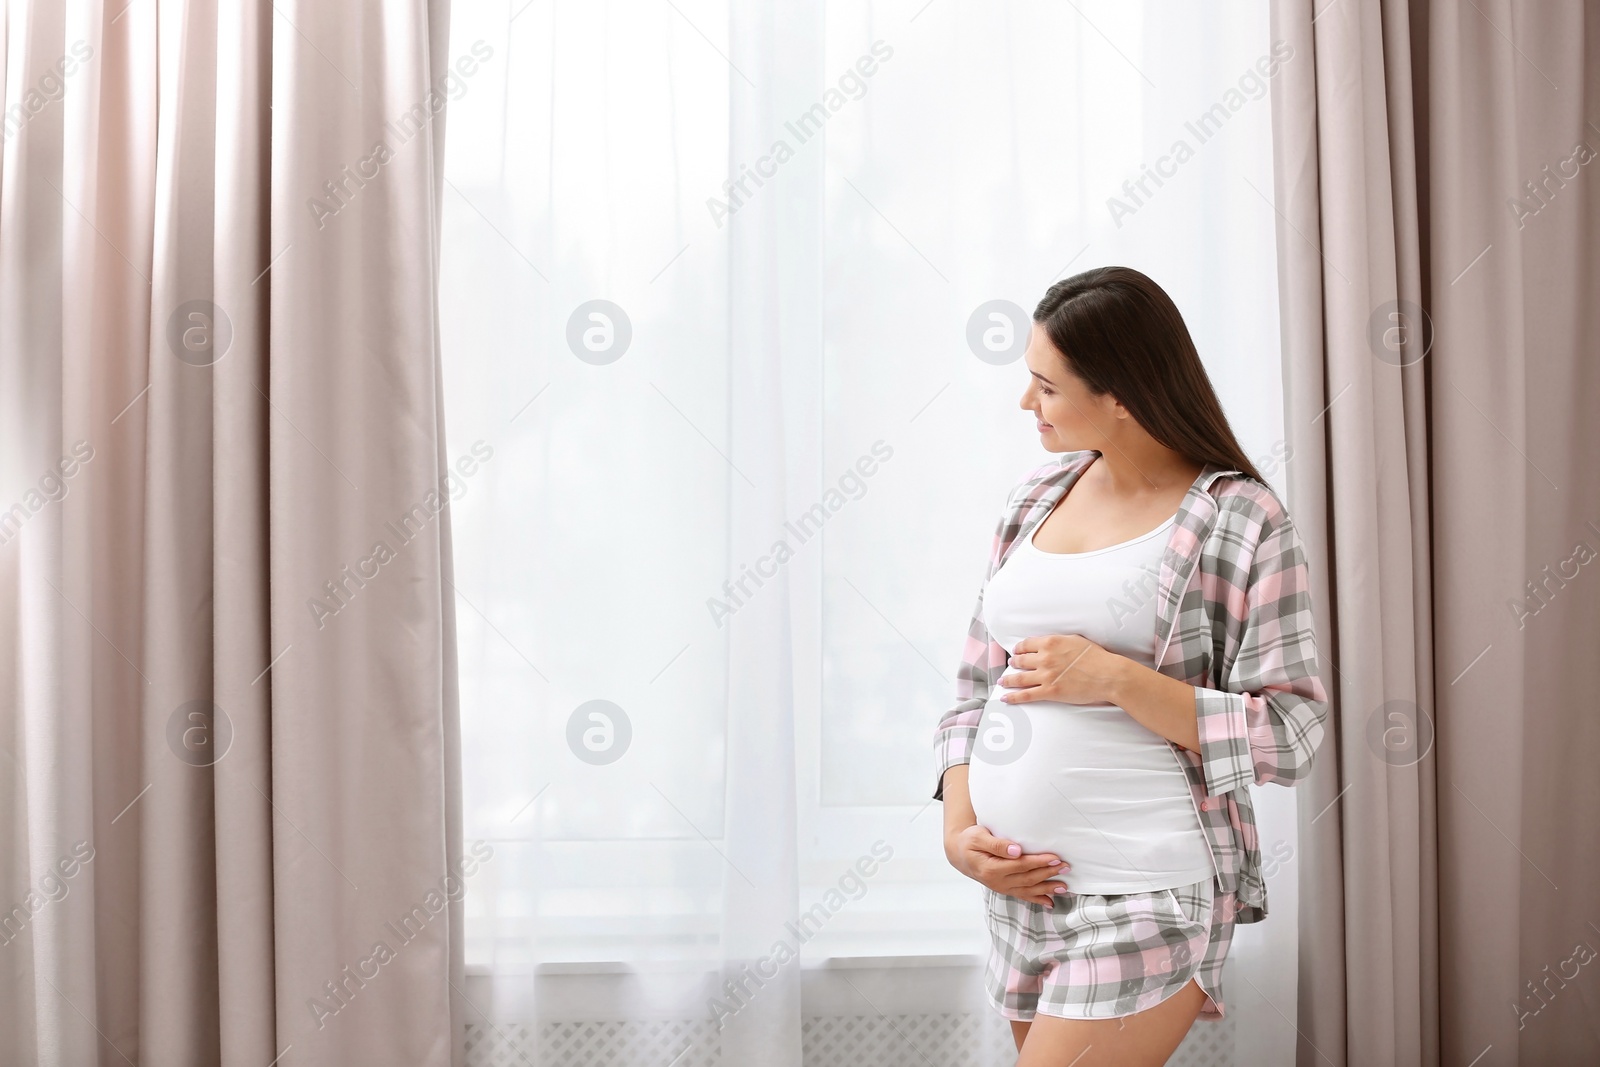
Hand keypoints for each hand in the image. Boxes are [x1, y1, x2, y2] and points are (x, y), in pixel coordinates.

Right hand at [945, 823, 1070, 905]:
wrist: (960, 855)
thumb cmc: (970, 842)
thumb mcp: (978, 837)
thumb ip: (996, 844)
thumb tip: (1015, 850)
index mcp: (991, 868)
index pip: (1020, 865)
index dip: (1038, 862)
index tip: (1055, 857)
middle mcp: (997, 881)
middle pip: (1027, 878)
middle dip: (1048, 873)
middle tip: (1065, 866)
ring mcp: (1002, 887)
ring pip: (1028, 890)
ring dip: (1047, 889)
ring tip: (1064, 886)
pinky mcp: (1005, 889)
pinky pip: (1023, 896)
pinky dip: (1037, 900)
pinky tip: (1050, 902)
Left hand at [999, 634, 1126, 706]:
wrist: (1107, 674)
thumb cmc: (1096, 657)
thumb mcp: (1075, 640)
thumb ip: (1059, 641)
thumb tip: (1050, 643)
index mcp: (1050, 643)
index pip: (1027, 644)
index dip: (1019, 648)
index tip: (1016, 651)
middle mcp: (1044, 658)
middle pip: (1021, 660)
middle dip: (1013, 663)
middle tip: (1011, 664)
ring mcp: (1045, 676)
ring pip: (1019, 678)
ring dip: (1008, 680)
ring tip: (1003, 681)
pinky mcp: (1049, 692)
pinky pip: (1026, 695)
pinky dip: (1013, 697)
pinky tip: (1005, 698)